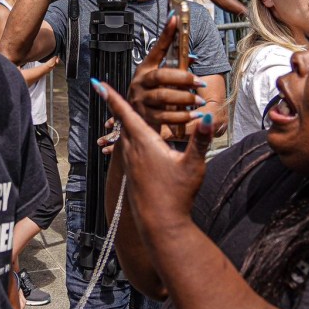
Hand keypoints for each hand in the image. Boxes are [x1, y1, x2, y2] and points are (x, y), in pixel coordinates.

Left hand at [93, 78, 214, 234]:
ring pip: (124, 137)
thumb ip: (200, 140)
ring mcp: (130, 164)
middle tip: (109, 91)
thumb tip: (210, 118)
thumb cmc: (176, 195)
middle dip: (118, 106)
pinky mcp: (132, 175)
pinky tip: (134, 143)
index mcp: (144, 143)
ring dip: (123, 123)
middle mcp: (132, 151)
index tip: (98, 84)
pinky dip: (128, 140)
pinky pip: (127, 150)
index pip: (126, 113)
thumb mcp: (193, 165)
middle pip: (123, 123)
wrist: (161, 223)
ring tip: (123, 112)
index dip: (113, 97)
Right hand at [127, 14, 206, 133]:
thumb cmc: (151, 95)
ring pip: (164, 97)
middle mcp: (140, 82)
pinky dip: (182, 116)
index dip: (166, 35)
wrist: (133, 120)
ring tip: (199, 101)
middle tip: (200, 81)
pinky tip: (194, 115)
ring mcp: (141, 100)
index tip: (175, 19)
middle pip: (161, 76)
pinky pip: (165, 116)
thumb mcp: (160, 80)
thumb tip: (192, 58)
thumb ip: (175, 68)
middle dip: (183, 78)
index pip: (157, 49)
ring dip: (184, 98)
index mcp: (145, 69)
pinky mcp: (145, 117)